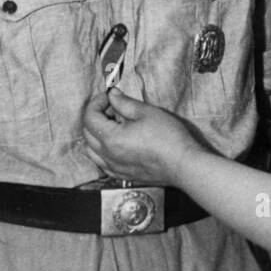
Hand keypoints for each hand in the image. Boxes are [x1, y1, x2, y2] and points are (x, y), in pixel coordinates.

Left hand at [81, 88, 201, 186]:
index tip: (108, 96)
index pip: (89, 117)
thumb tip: (111, 95)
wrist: (183, 165)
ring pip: (91, 150)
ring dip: (96, 134)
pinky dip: (102, 151)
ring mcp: (114, 168)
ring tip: (114, 125)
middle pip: (87, 133)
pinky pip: (102, 163)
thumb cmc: (167, 137)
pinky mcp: (123, 175)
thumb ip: (124, 103)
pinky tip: (117, 143)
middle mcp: (108, 156)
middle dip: (95, 116)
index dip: (96, 102)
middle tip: (112, 107)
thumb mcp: (146, 112)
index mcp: (111, 139)